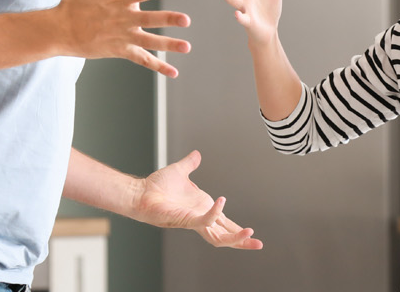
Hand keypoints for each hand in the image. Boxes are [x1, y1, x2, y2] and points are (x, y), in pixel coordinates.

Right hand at [56, 0, 191, 76]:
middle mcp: (123, 17)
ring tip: (187, 46)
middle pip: (149, 19)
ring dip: (169, 45)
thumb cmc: (72, 0)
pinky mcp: (120, 50)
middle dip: (168, 19)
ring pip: (150, 41)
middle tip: (186, 20)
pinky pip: (142, 59)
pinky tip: (174, 72)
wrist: (60, 30)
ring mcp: (123, 36)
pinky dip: (158, 67)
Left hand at [132, 151, 263, 249]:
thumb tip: (197, 154)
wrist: (141, 192)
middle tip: (259, 244)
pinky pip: (205, 220)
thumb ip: (190, 164)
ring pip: (219, 237)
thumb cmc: (156, 186)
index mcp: (203, 208)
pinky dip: (215, 213)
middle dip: (242, 241)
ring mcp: (194, 221)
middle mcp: (200, 217)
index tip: (252, 232)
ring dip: (235, 237)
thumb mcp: (180, 171)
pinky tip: (221, 202)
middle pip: (226, 235)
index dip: (238, 229)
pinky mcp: (186, 219)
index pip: (225, 223)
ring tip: (250, 233)